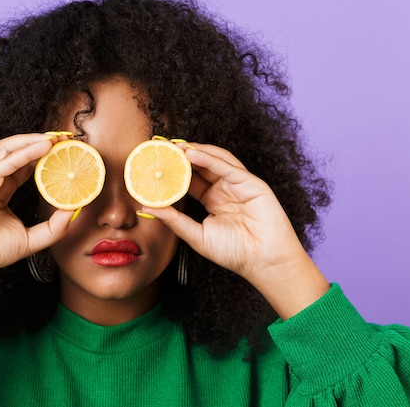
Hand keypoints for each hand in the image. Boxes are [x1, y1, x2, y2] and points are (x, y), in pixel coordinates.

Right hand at [0, 133, 73, 306]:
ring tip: (55, 137)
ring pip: (7, 149)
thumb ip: (53, 228)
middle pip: (16, 150)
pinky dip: (24, 153)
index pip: (24, 164)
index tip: (66, 150)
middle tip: (64, 137)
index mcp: (1, 189)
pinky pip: (4, 164)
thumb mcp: (31, 239)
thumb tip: (73, 211)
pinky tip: (43, 148)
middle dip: (40, 140)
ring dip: (32, 140)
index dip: (44, 154)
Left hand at [145, 143, 328, 317]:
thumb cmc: (234, 253)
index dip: (173, 170)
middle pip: (201, 165)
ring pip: (215, 160)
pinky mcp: (252, 184)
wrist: (263, 263)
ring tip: (174, 146)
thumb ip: (174, 220)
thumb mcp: (197, 236)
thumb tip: (146, 207)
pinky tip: (193, 154)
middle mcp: (225, 188)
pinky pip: (228, 168)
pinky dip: (210, 159)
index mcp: (212, 199)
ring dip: (195, 151)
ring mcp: (238, 184)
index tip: (153, 163)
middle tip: (161, 147)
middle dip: (182, 155)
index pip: (190, 179)